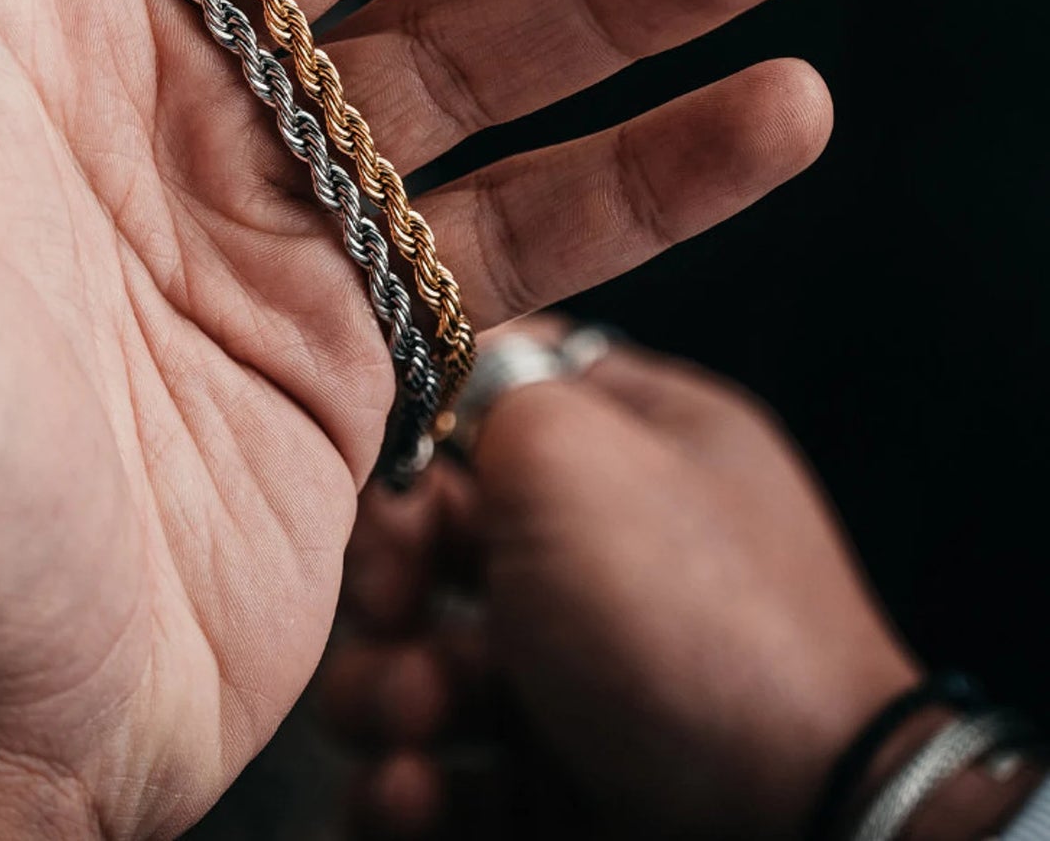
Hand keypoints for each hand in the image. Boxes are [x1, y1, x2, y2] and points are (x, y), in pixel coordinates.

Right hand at [325, 320, 918, 840]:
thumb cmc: (690, 621)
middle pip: (441, 537)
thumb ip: (487, 390)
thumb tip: (436, 397)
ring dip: (387, 686)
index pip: (499, 401)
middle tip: (393, 608)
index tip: (386, 476)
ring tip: (416, 715)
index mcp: (639, 444)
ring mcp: (586, 674)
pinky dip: (408, 781)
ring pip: (424, 660)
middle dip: (391, 576)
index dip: (421, 432)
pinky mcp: (558, 781)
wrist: (802, 837)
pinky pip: (444, 768)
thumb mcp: (573, 453)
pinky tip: (413, 790)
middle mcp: (611, 554)